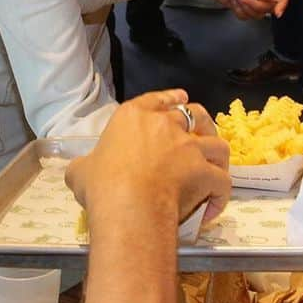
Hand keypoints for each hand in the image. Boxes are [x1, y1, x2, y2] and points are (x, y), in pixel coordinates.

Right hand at [66, 89, 231, 229]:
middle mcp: (166, 125)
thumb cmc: (101, 185)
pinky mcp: (205, 171)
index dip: (169, 98)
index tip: (179, 97)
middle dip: (201, 121)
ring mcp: (190, 147)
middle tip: (202, 131)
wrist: (128, 205)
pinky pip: (222, 180)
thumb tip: (80, 170)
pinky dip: (221, 193)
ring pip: (216, 143)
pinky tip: (215, 205)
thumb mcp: (80, 172)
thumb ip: (84, 165)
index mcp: (134, 118)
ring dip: (218, 154)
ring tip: (216, 165)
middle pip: (193, 114)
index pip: (155, 100)